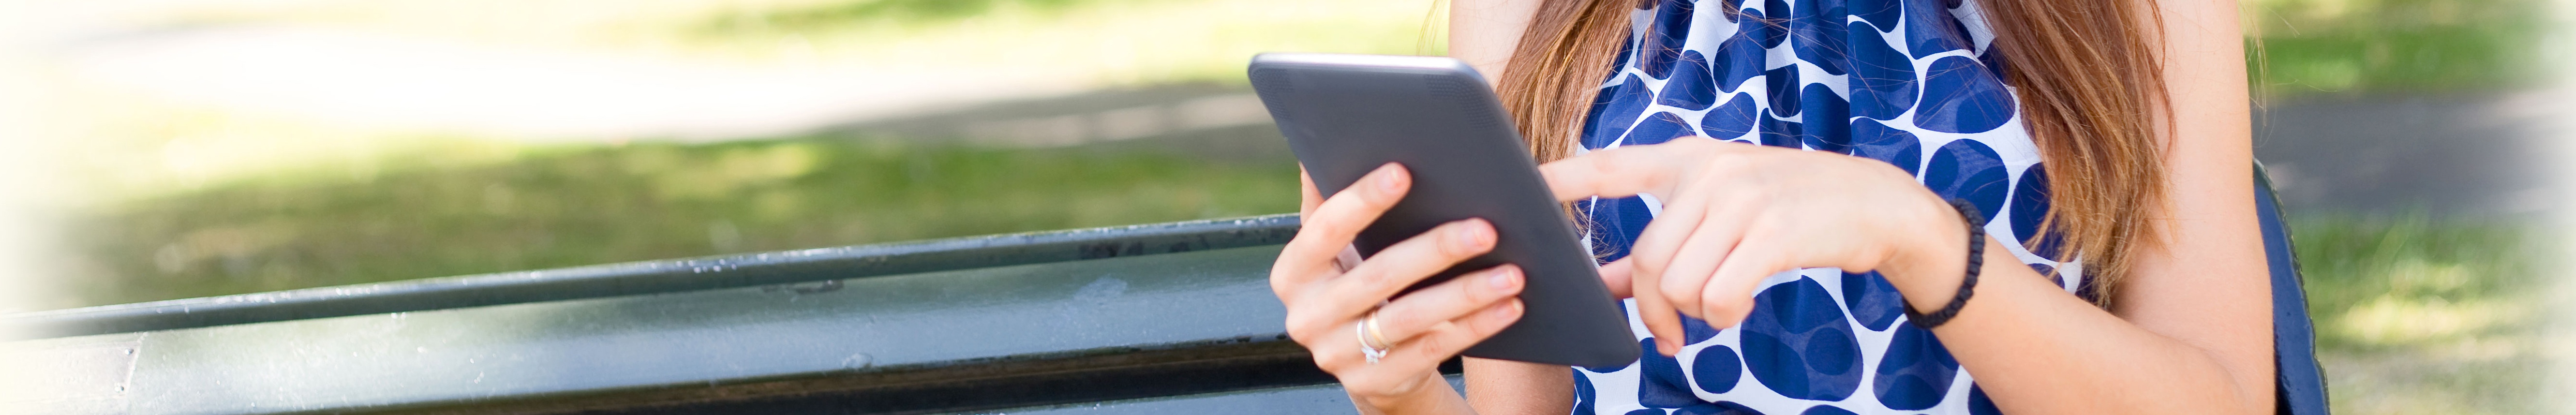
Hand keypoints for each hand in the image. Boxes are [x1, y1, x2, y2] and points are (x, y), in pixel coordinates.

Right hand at [1274, 163, 1527, 410]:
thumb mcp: (1340, 249)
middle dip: (1435, 249)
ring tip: (1513, 272)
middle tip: (1487, 228)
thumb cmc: (1361, 281)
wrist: (1367, 365)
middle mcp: (1307, 315)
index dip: (1364, 199)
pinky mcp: (1373, 384)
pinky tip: (1510, 306)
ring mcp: (1337, 354)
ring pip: (1409, 317)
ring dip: (1465, 293)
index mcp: (1293, 270)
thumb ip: (1336, 202)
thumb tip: (1332, 133)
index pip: (1326, 227)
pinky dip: (1475, 327)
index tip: (1404, 170)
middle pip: (1378, 275)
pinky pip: (1432, 351)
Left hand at [1541, 139, 1969, 354]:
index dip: (1566, 178)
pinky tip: (1740, 305)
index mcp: (1689, 160)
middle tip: (1671, 334)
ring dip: (1696, 313)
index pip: (1612, 166)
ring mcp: (1742, 199)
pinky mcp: (1773, 233)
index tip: (1530, 186)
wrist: (1873, 204)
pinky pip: (1718, 296)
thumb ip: (1664, 245)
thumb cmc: (1789, 209)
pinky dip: (1724, 315)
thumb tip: (1608, 285)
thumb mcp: (1722, 212)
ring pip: (1680, 283)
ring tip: (1721, 306)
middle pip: (1647, 259)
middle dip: (1654, 309)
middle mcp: (1710, 172)